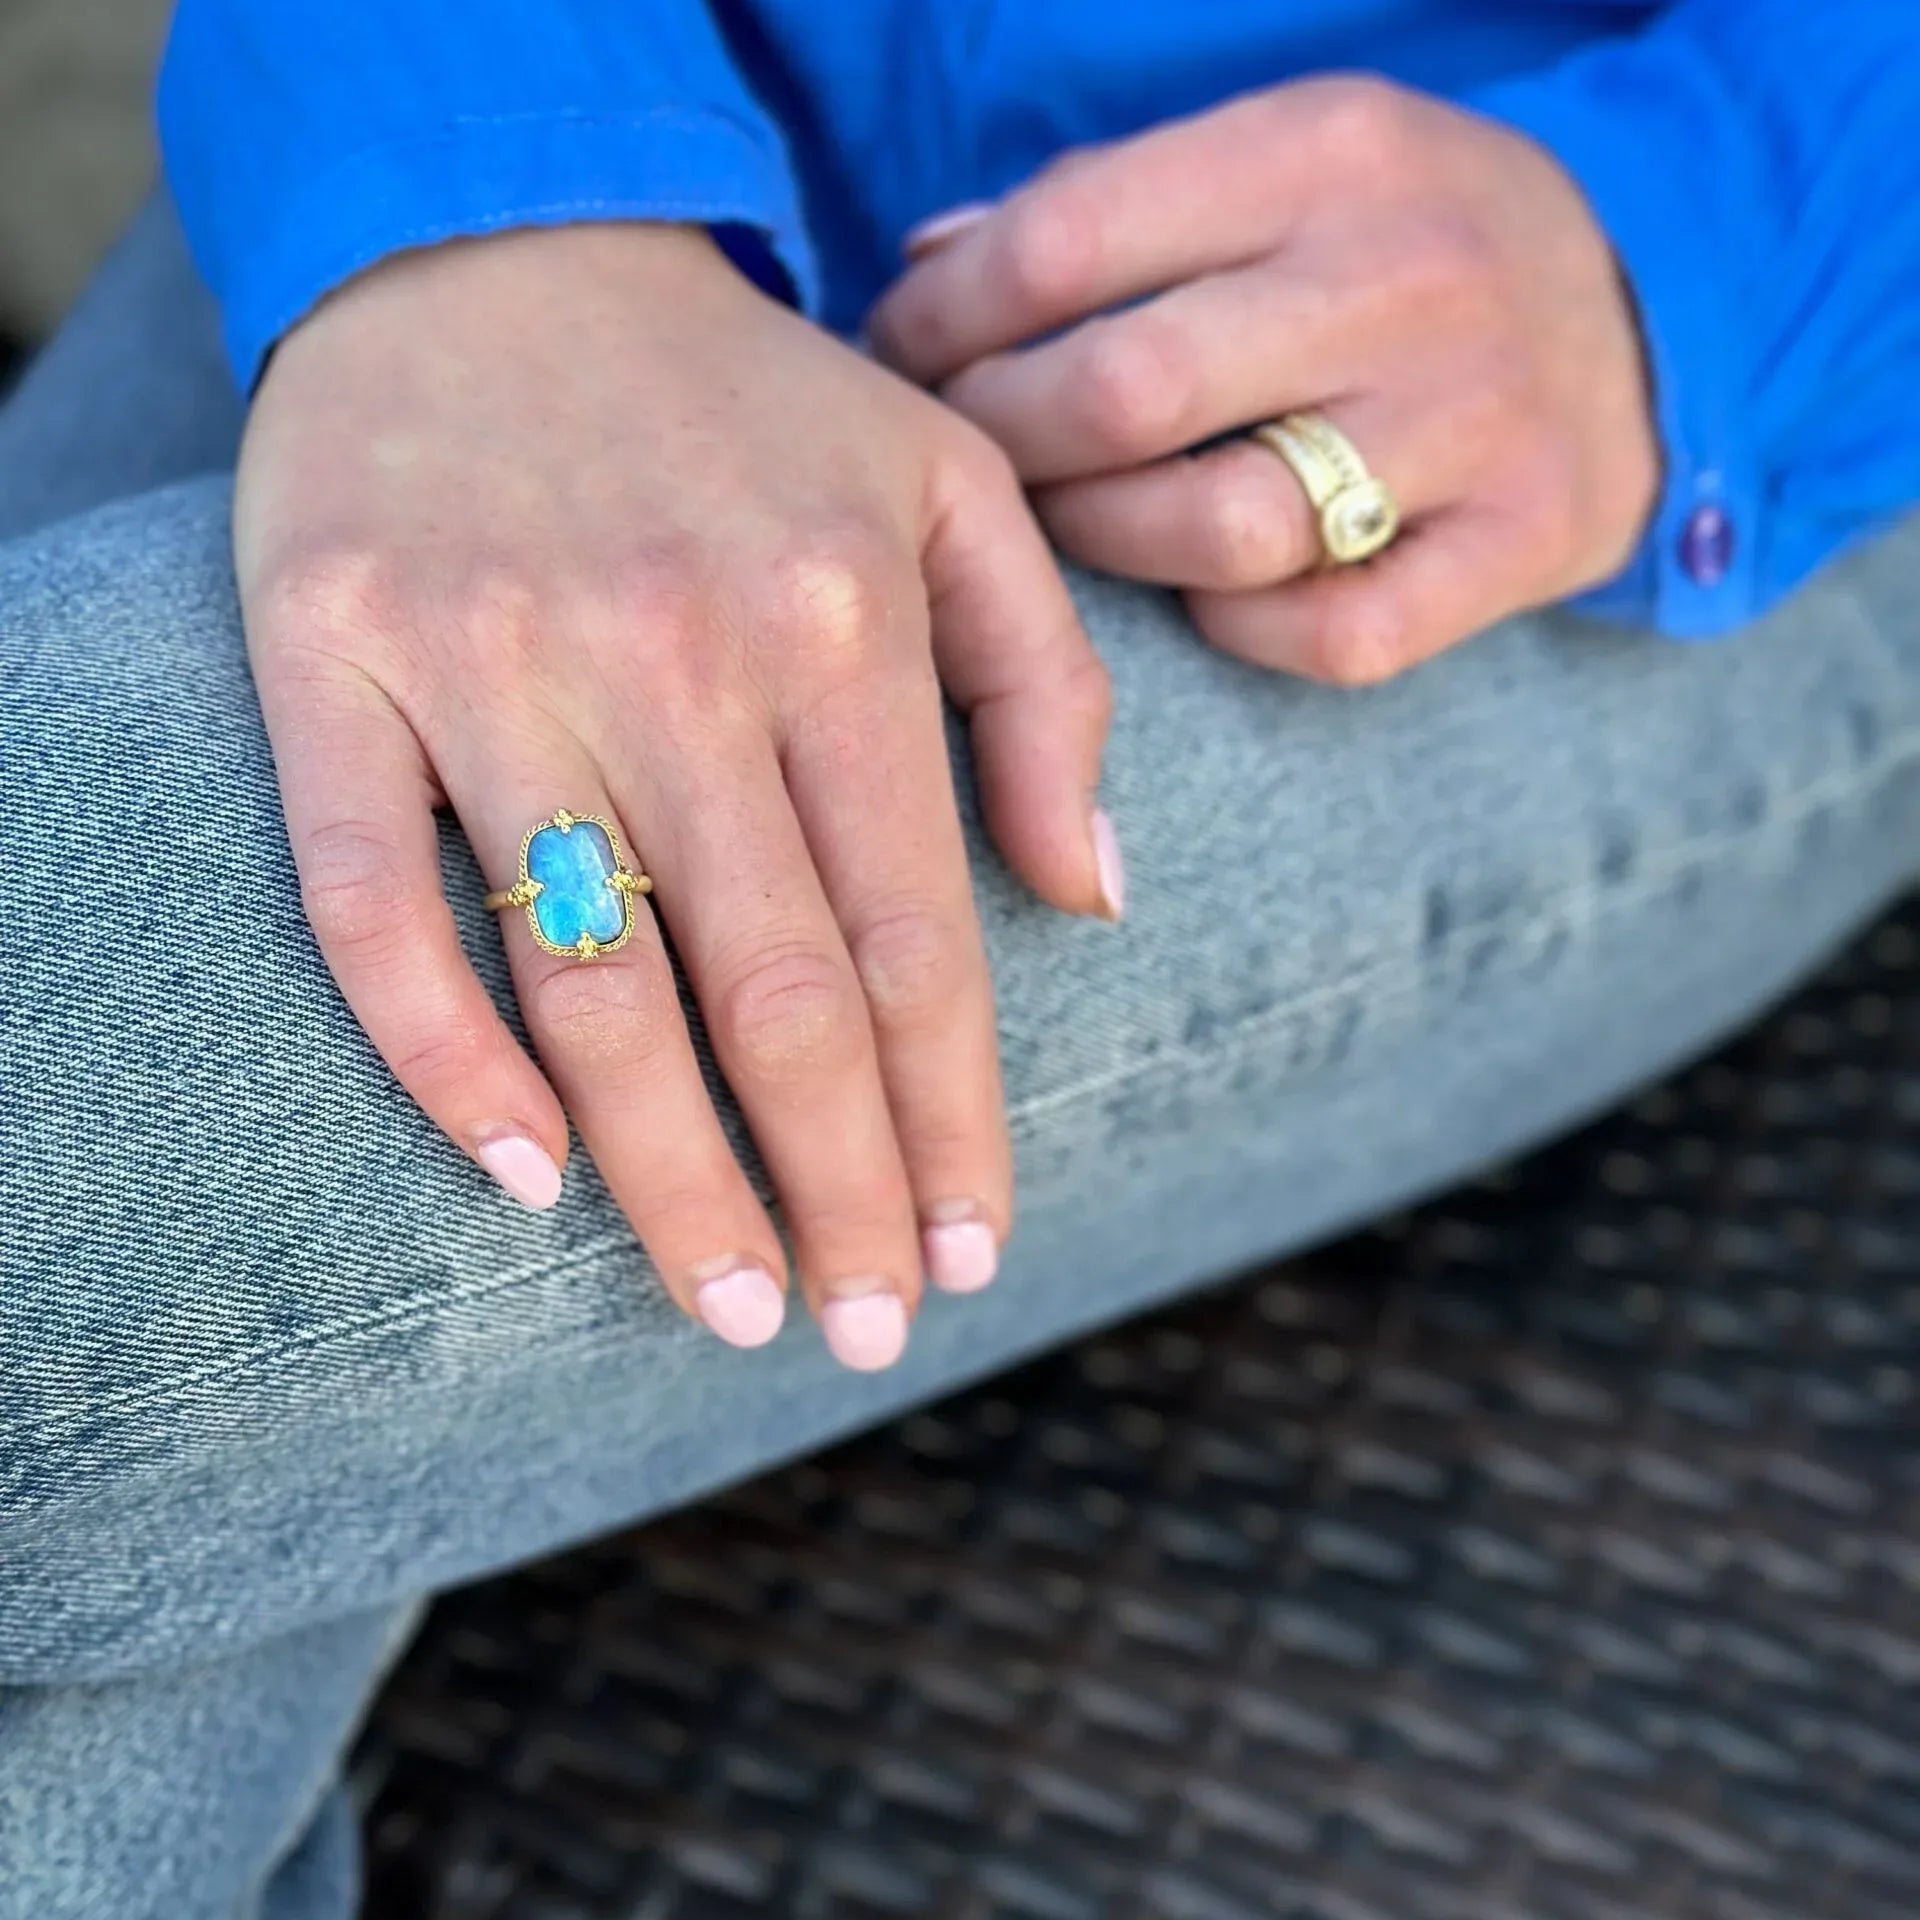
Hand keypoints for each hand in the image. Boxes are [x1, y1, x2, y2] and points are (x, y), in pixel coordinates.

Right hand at [236, 223, 1115, 1368]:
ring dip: (672, 1176)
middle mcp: (676, 654)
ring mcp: (493, 665)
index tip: (976, 1254)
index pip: (916, 941)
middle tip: (867, 1330)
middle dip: (838, 1188)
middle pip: (775, 996)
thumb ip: (1044, 685)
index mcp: (840, 620)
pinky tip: (526, 1178)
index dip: (954, 1119)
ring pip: (594, 985)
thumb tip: (1092, 901)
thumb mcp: (952, 486)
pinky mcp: (334, 665)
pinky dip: (440, 1055)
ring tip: (735, 1304)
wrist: (497, 237)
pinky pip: (375, 902)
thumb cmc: (750, 398)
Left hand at [870, 77, 1660, 683]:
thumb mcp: (1285, 162)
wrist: (1644, 316)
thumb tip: (925, 270)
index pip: (1069, 243)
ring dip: (1104, 542)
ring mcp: (1475, 421)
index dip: (947, 322)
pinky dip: (1243, 630)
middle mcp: (1406, 279)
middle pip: (1125, 393)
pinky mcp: (1523, 542)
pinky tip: (1209, 596)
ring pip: (1219, 529)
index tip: (902, 363)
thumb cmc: (1407, 242)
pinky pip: (1332, 635)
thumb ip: (1111, 206)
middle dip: (1003, 441)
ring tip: (1070, 521)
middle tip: (969, 461)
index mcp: (1326, 152)